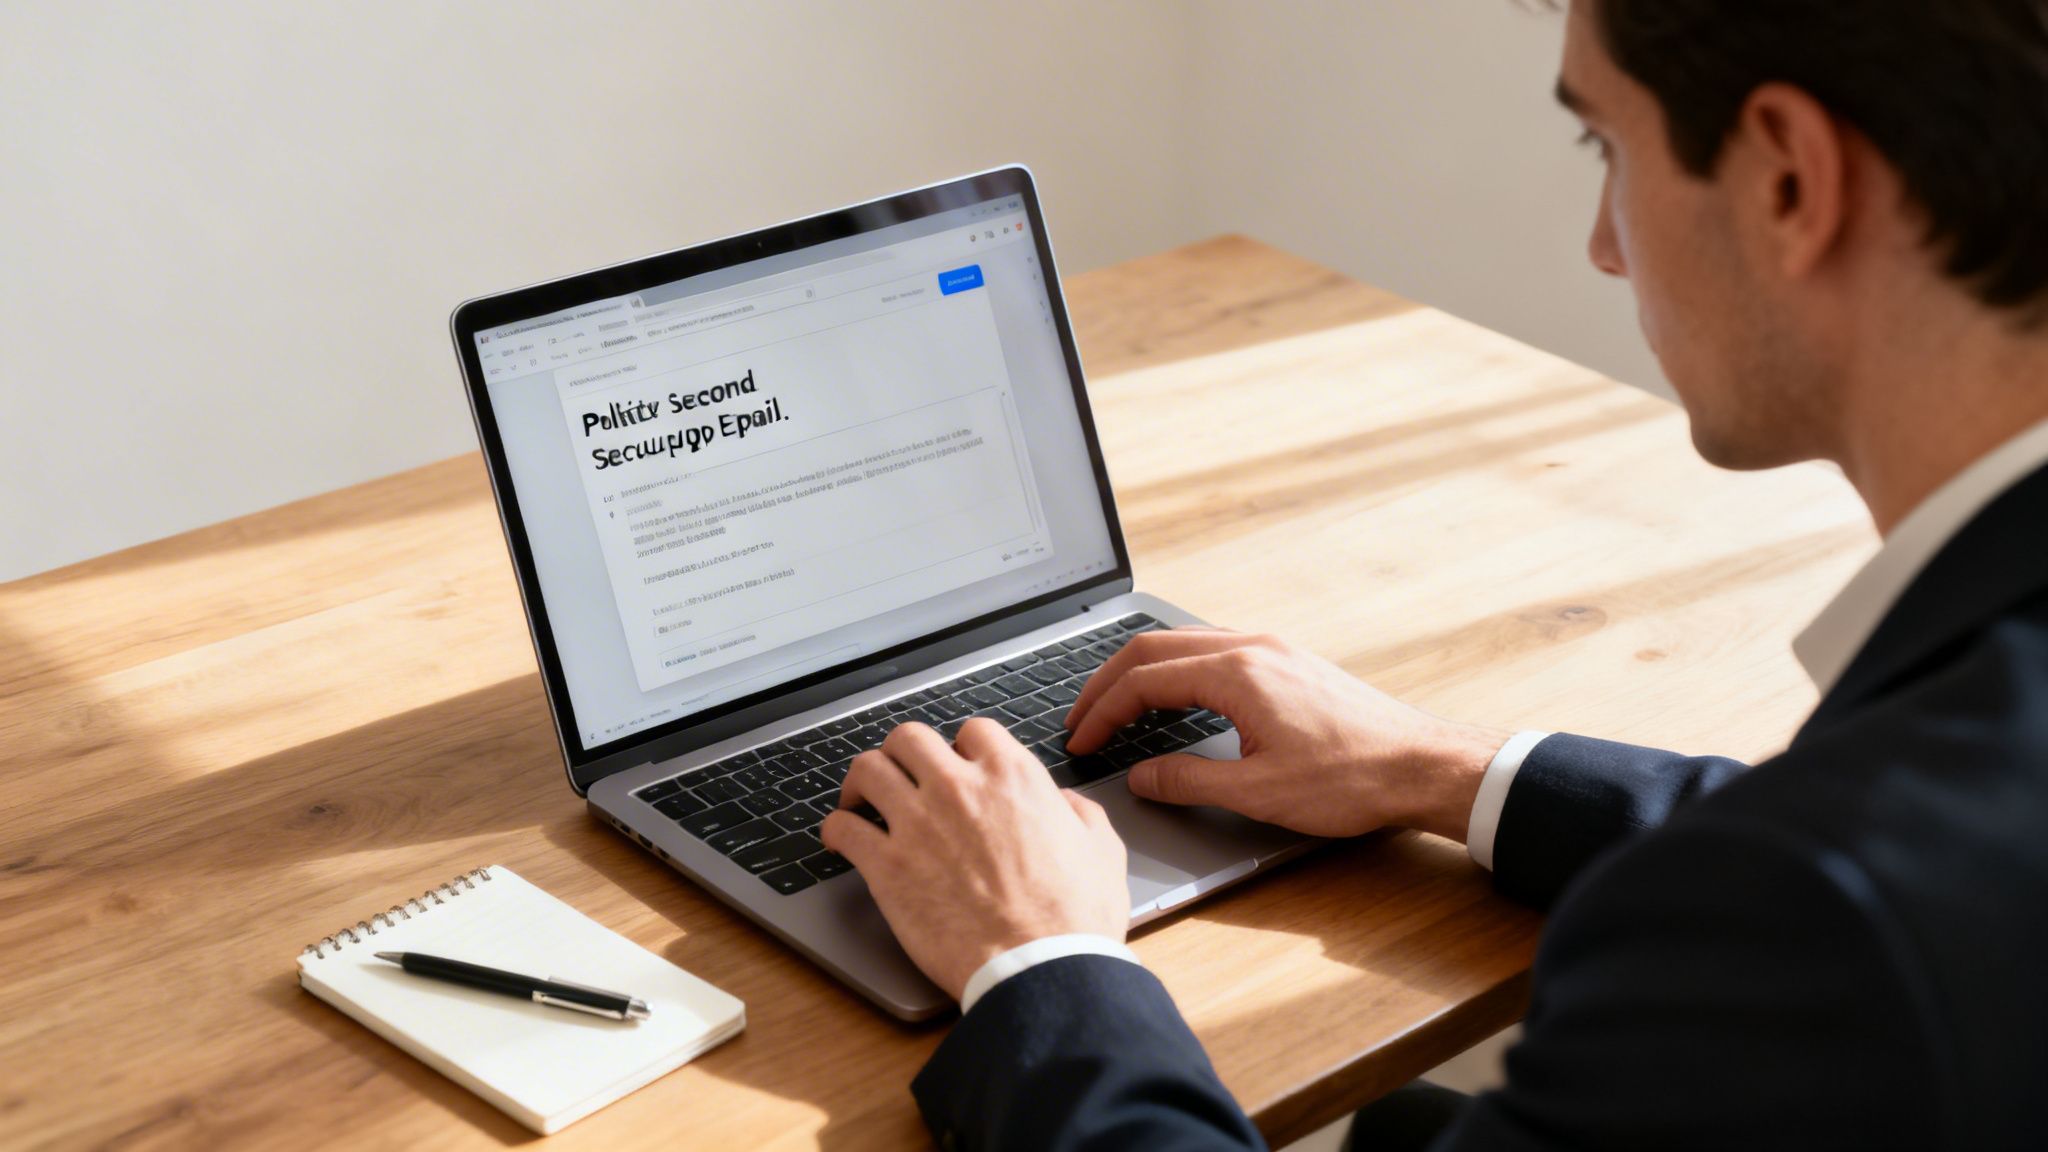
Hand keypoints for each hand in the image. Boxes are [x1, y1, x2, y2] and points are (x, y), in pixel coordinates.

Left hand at [818, 719, 1129, 1001]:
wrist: (1039, 968)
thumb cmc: (1073, 919)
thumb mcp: (1101, 850)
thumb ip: (1079, 813)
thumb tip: (1063, 802)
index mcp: (1013, 777)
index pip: (973, 731)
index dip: (962, 747)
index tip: (957, 765)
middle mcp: (960, 788)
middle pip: (909, 738)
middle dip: (902, 753)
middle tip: (901, 775)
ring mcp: (918, 823)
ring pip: (868, 770)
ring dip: (862, 781)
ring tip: (860, 799)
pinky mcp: (887, 866)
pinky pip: (842, 827)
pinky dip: (837, 829)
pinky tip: (841, 839)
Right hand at [1065, 628, 1509, 840]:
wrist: (1422, 766)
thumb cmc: (1352, 779)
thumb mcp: (1257, 793)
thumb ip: (1188, 781)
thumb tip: (1141, 776)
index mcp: (1238, 673)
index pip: (1144, 680)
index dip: (1102, 711)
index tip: (1081, 740)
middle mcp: (1252, 647)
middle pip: (1155, 647)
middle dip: (1108, 683)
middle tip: (1081, 719)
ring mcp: (1273, 650)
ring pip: (1185, 644)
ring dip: (1143, 673)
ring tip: (1117, 710)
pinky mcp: (1289, 663)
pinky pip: (1214, 652)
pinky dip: (1177, 672)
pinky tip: (1174, 702)